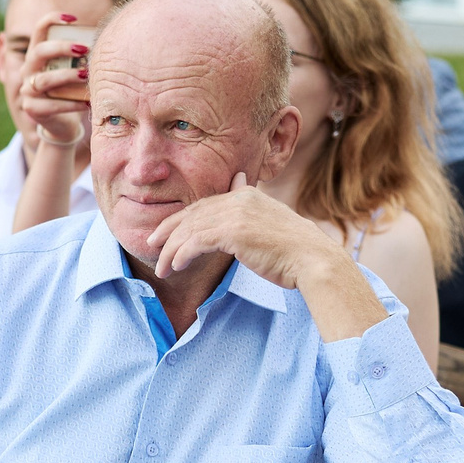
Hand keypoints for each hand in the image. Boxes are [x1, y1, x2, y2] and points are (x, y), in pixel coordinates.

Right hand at [16, 14, 94, 147]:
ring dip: (67, 76)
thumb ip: (79, 55)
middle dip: (61, 48)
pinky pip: (52, 105)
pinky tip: (87, 102)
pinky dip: (72, 103)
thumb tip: (104, 38)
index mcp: (36, 54)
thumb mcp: (73, 70)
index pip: (38, 30)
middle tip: (84, 49)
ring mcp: (27, 90)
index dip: (52, 20)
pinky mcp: (33, 110)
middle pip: (39, 52)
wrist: (62, 123)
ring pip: (44, 80)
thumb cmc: (71, 90)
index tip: (73, 19)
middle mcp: (27, 70)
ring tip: (85, 75)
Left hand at [147, 175, 346, 287]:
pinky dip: (182, 254)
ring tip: (161, 268)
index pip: (204, 204)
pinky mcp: (234, 231)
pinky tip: (175, 266)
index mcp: (247, 195)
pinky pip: (196, 241)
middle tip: (152, 245)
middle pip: (192, 213)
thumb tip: (238, 196)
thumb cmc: (293, 250)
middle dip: (168, 230)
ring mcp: (237, 213)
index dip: (181, 218)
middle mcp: (239, 198)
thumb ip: (249, 213)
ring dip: (171, 250)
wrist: (311, 259)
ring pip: (190, 229)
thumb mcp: (269, 224)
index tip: (165, 233)